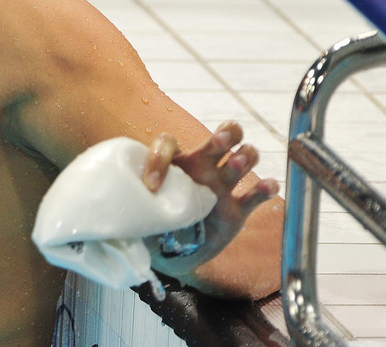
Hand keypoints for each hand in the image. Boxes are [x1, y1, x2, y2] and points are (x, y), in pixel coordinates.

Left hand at [141, 121, 279, 267]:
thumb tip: (117, 210)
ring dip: (243, 157)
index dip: (160, 157)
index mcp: (175, 164)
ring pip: (243, 158)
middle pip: (222, 136)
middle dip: (224, 135)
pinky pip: (255, 195)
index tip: (151, 186)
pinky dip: (265, 189)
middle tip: (218, 142)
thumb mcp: (139, 208)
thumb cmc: (155, 220)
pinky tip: (268, 186)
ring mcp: (222, 187)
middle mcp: (203, 168)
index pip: (168, 143)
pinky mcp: (237, 210)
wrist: (174, 250)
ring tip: (235, 166)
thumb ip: (131, 202)